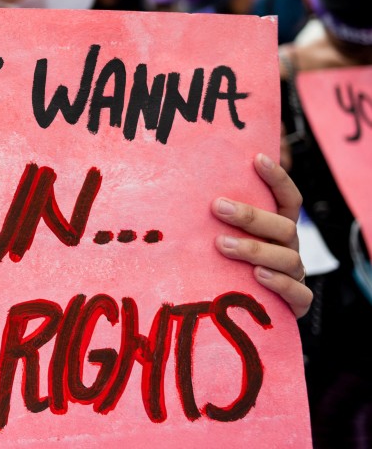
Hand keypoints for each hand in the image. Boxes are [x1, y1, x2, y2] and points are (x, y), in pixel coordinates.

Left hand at [212, 153, 311, 317]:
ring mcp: (295, 275)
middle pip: (284, 226)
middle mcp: (289, 248)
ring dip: (254, 249)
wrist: (248, 313)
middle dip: (250, 216)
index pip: (288, 199)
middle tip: (217, 206)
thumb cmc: (227, 267)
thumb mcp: (224, 238)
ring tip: (222, 245)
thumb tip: (173, 191)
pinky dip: (279, 283)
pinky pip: (298, 294)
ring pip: (287, 258)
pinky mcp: (296, 303)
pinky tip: (257, 276)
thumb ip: (215, 220)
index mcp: (277, 229)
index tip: (257, 158)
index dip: (277, 178)